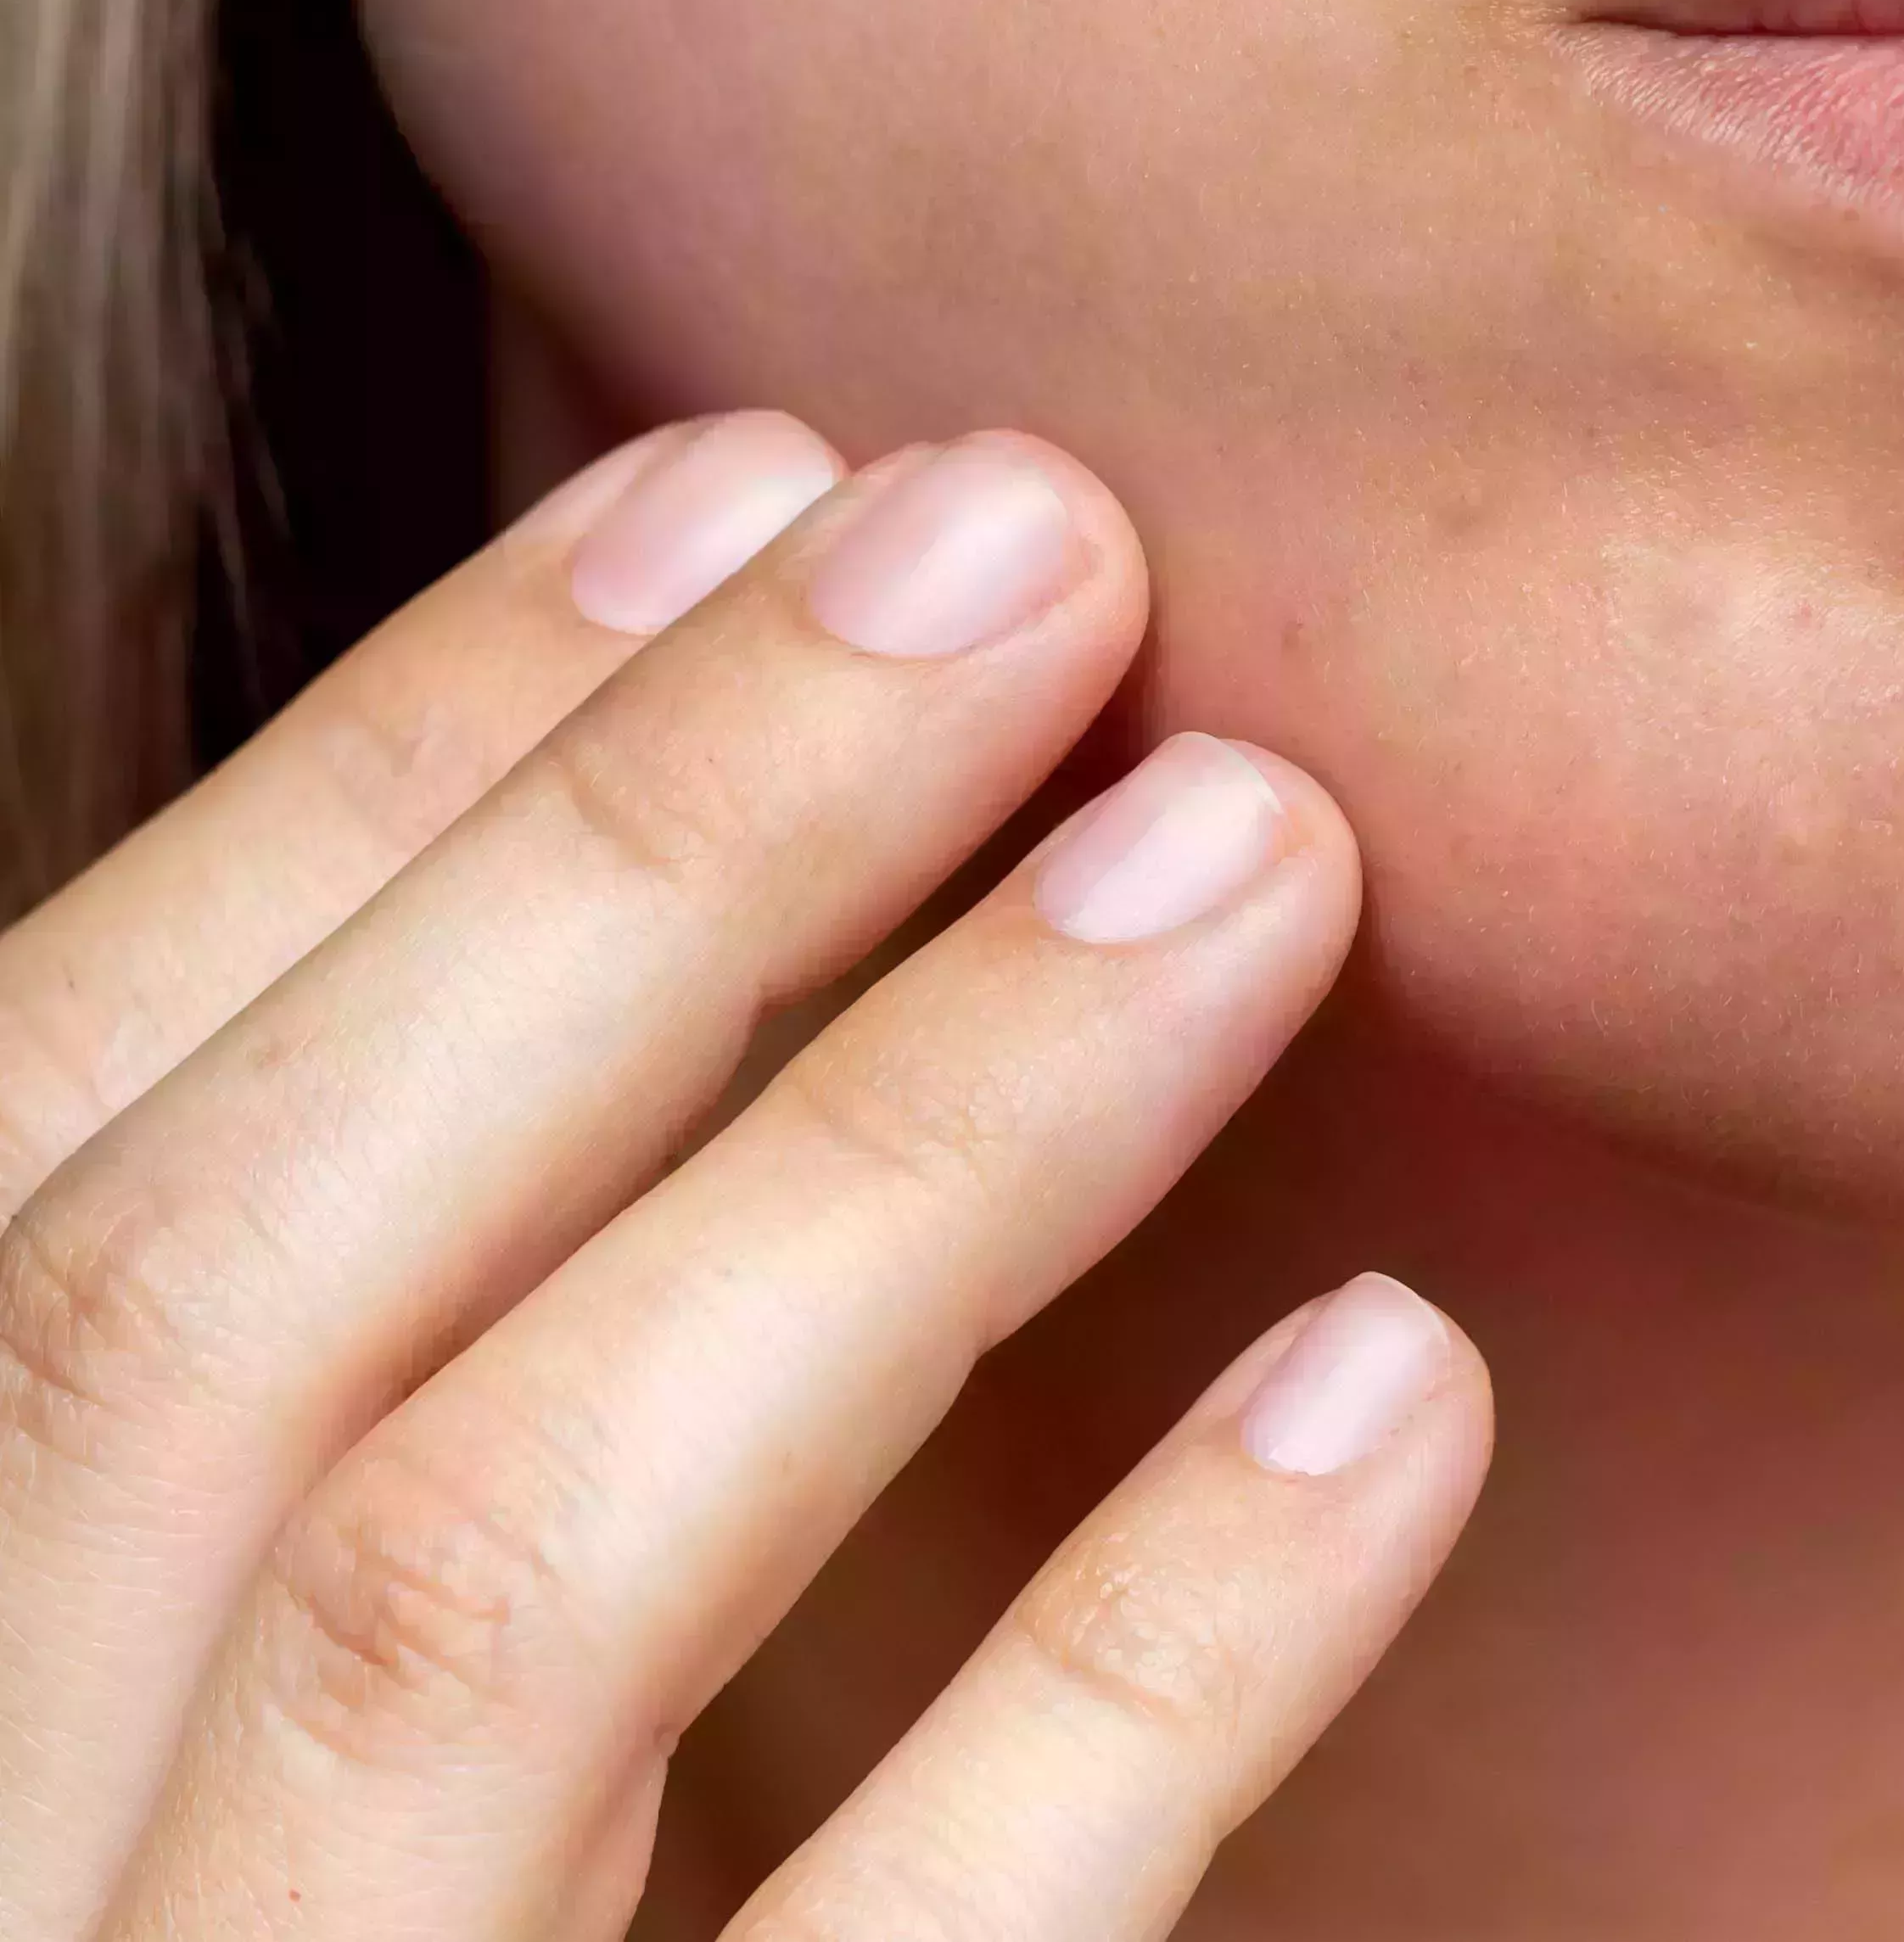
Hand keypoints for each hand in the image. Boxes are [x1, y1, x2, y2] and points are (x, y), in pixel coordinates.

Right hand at [0, 416, 1492, 1937]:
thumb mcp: (239, 1736)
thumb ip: (349, 1423)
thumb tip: (650, 912)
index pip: (45, 1173)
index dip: (378, 785)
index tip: (740, 476)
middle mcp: (11, 1908)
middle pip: (226, 1310)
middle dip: (640, 864)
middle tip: (1040, 533)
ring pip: (490, 1585)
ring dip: (904, 1144)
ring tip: (1256, 842)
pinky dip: (1141, 1668)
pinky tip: (1392, 1375)